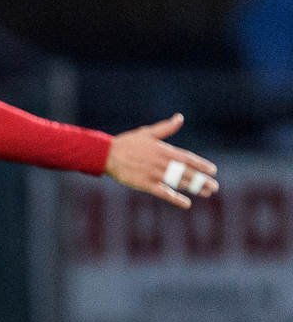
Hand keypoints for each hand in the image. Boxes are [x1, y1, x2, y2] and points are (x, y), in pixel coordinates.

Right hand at [104, 114, 218, 209]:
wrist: (106, 155)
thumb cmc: (127, 143)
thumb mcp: (147, 133)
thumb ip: (165, 128)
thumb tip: (180, 118)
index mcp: (163, 150)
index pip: (187, 158)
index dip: (201, 165)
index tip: (212, 170)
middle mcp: (161, 163)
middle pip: (186, 172)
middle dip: (201, 179)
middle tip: (214, 187)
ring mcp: (154, 174)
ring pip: (178, 182)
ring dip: (194, 188)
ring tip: (207, 192)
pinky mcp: (145, 184)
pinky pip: (163, 192)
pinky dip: (175, 198)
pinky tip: (186, 203)